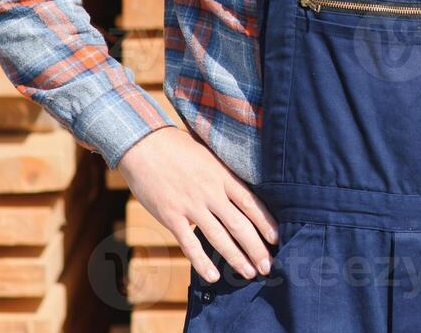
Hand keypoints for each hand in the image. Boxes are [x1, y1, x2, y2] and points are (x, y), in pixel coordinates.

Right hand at [116, 125, 279, 283]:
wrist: (143, 145)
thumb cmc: (177, 147)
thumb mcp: (208, 156)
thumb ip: (223, 176)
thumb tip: (239, 195)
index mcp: (222, 175)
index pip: (250, 203)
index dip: (265, 222)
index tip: (276, 239)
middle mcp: (210, 192)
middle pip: (239, 224)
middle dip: (256, 248)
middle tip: (267, 266)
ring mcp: (191, 205)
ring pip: (219, 237)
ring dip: (235, 258)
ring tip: (249, 273)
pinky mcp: (171, 216)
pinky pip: (189, 243)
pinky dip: (202, 261)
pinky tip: (213, 276)